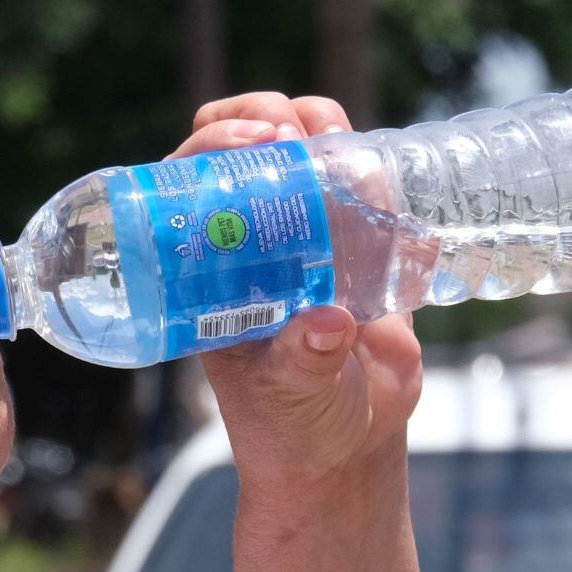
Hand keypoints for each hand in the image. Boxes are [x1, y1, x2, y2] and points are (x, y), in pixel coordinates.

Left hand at [167, 92, 423, 500]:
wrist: (347, 451)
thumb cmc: (295, 429)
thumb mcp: (294, 398)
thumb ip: (308, 365)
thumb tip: (328, 325)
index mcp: (212, 272)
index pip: (192, 186)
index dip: (212, 150)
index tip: (249, 147)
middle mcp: (253, 245)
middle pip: (243, 151)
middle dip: (262, 120)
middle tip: (290, 137)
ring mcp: (309, 238)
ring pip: (303, 152)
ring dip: (317, 127)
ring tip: (333, 137)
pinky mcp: (362, 246)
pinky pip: (361, 184)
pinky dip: (371, 162)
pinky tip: (379, 163)